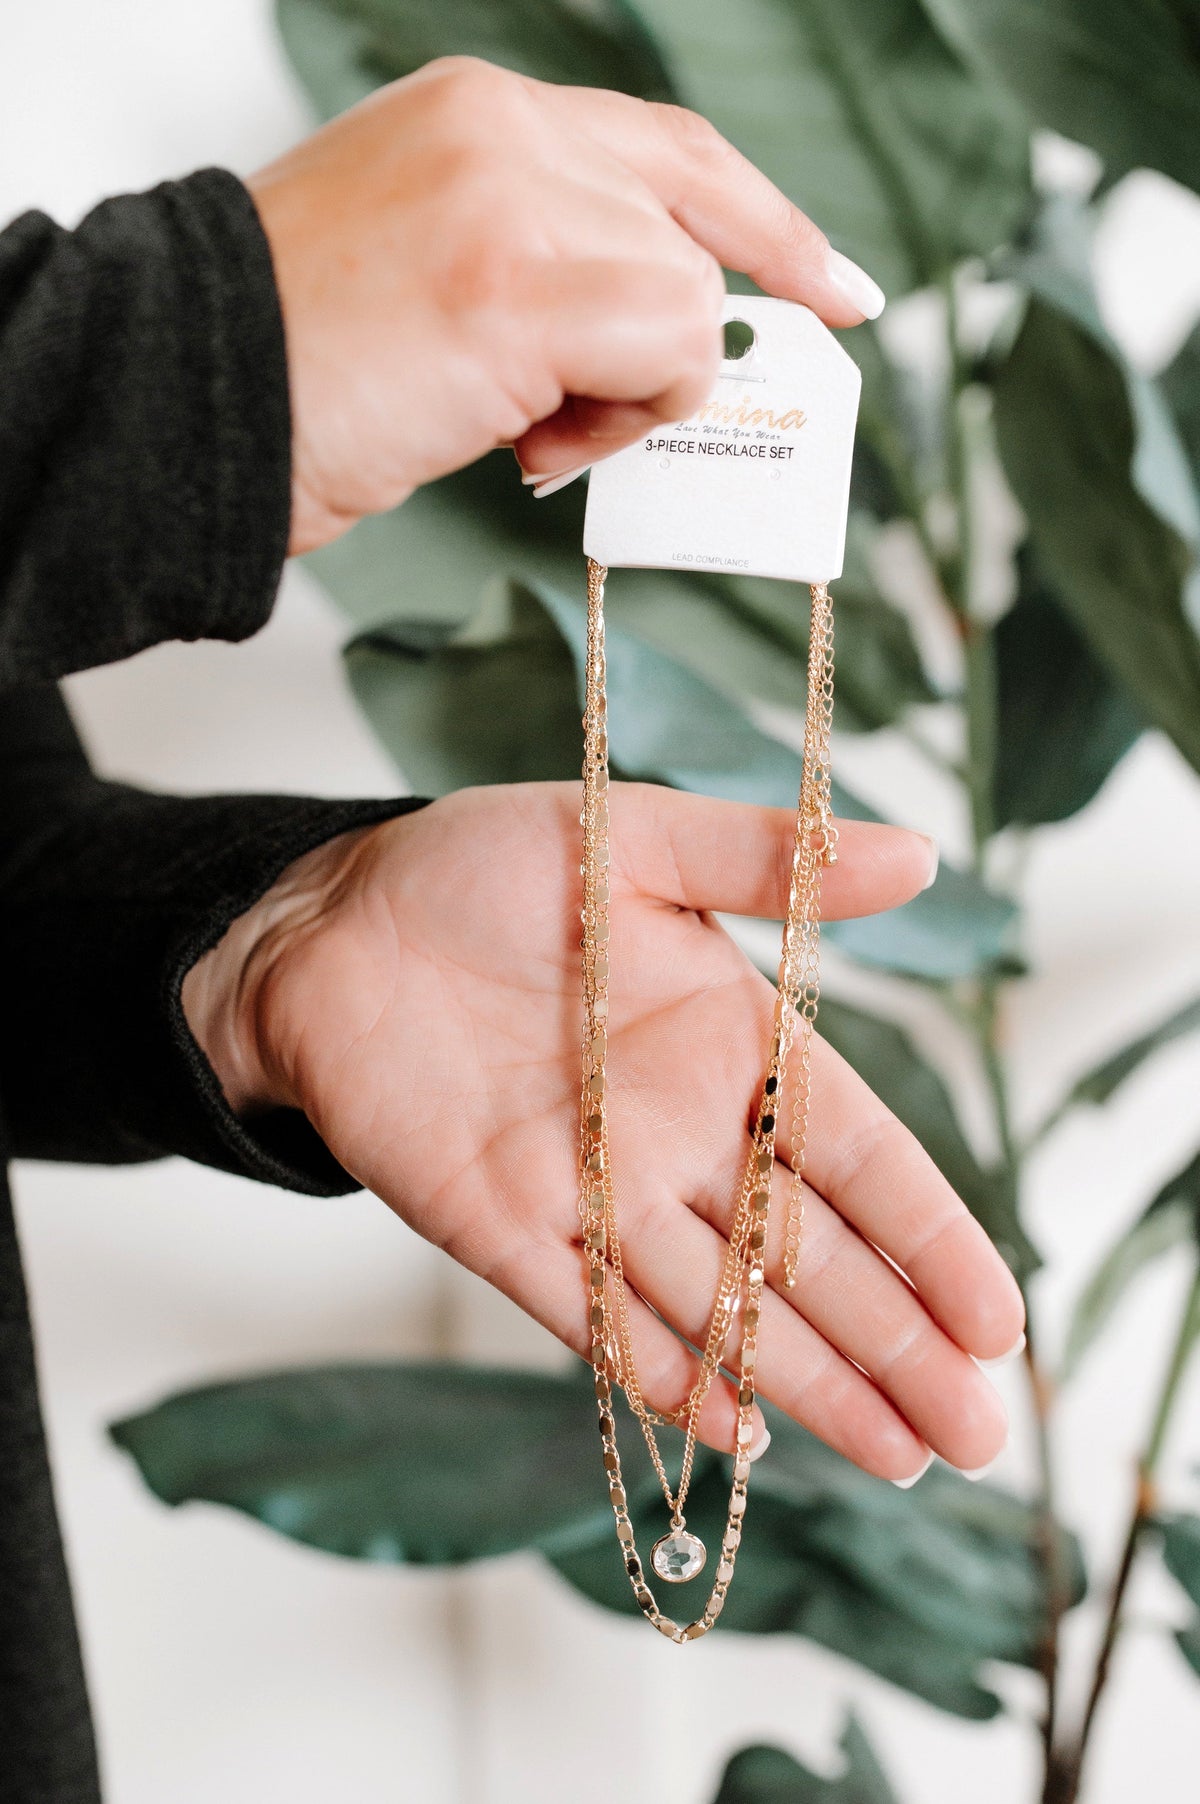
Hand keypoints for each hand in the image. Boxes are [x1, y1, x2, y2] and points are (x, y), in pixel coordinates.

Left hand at [183, 783, 1023, 1483]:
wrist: (333, 923)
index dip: (930, 1235)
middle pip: (809, 1255)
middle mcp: (680, 1133)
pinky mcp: (508, 1232)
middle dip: (898, 1345)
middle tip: (979, 1438)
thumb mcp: (633, 841)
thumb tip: (923, 857)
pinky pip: (599, 1321)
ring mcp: (597, 1191)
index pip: (857, 1155)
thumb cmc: (480, 868)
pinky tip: (740, 1433)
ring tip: (900, 1458)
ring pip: (723, 1307)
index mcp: (730, 1040)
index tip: (1000, 1321)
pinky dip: (666, 1378)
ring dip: (810, 1384)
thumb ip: (763, 860)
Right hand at [247, 57, 885, 553]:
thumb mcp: (429, 269)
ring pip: (682, 293)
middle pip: (689, 227)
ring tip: (527, 433)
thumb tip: (659, 328)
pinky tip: (533, 444)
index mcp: (478, 115)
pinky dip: (625, 415)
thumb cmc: (293, 365)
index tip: (832, 282)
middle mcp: (504, 130)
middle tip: (604, 416)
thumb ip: (544, 261)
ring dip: (628, 395)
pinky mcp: (515, 283)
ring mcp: (511, 197)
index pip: (666, 150)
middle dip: (671, 345)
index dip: (762, 220)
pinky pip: (664, 344)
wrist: (185, 402)